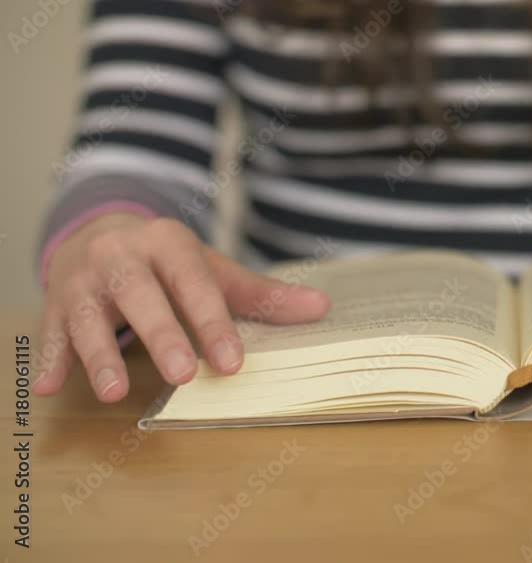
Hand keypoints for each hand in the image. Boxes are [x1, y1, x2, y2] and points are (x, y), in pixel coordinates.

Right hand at [34, 214, 329, 401]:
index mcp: (169, 244)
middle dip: (161, 335)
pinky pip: (50, 332)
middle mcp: (122, 257)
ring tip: (115, 392)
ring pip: (89, 316)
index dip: (214, 324)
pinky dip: (49, 360)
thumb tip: (321, 308)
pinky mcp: (55, 304)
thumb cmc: (168, 265)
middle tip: (182, 375)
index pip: (195, 284)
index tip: (232, 363)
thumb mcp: (212, 271)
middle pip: (141, 295)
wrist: (99, 235)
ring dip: (100, 354)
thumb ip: (261, 295)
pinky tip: (50, 388)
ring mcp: (84, 280)